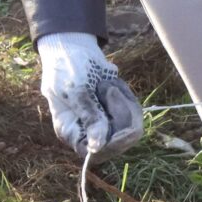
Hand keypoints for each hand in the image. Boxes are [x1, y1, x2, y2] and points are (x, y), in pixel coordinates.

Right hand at [37, 32, 145, 157]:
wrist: (74, 48)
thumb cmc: (68, 68)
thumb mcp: (77, 90)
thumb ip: (89, 117)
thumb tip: (96, 147)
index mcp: (71, 132)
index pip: (97, 153)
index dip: (115, 144)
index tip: (128, 128)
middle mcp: (88, 132)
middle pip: (120, 139)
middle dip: (121, 111)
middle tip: (107, 86)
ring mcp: (103, 123)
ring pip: (130, 124)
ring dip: (123, 99)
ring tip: (106, 82)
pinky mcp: (116, 112)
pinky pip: (133, 110)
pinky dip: (126, 94)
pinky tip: (112, 82)